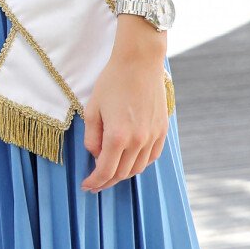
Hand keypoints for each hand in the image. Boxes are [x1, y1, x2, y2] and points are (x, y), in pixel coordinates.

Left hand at [82, 31, 168, 191]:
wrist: (140, 62)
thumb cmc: (112, 82)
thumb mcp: (92, 109)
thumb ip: (92, 137)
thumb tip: (96, 155)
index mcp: (118, 136)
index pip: (105, 171)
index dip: (95, 182)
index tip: (87, 186)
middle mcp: (138, 140)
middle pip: (122, 173)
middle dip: (106, 181)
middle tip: (95, 183)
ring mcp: (153, 136)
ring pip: (139, 168)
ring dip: (123, 174)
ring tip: (111, 172)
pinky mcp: (162, 129)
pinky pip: (152, 156)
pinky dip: (140, 163)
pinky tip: (130, 161)